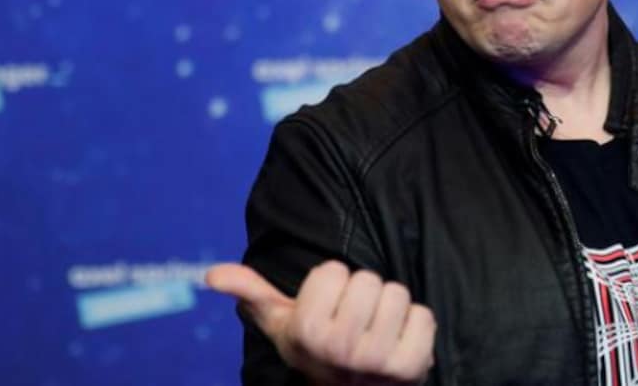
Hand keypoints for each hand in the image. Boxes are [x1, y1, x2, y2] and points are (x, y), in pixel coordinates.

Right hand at [206, 260, 435, 384]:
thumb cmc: (318, 348)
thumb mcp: (283, 324)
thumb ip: (253, 294)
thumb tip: (213, 273)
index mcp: (305, 332)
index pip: (333, 270)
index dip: (333, 284)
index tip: (329, 309)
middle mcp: (339, 348)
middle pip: (368, 279)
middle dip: (364, 294)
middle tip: (356, 321)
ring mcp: (376, 360)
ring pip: (397, 293)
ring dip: (391, 308)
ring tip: (377, 330)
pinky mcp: (411, 367)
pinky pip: (424, 316)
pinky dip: (417, 324)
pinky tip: (400, 341)